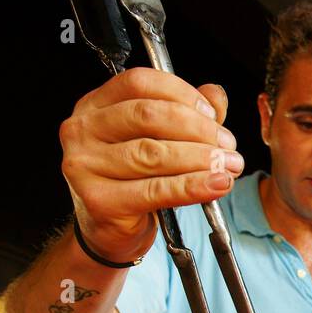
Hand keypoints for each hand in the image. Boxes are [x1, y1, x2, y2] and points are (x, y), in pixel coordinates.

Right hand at [58, 69, 242, 261]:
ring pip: (153, 153)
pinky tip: (216, 184)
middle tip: (228, 145)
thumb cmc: (131, 179)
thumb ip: (186, 113)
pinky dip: (192, 186)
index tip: (212, 114)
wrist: (109, 229)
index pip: (139, 83)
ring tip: (229, 166)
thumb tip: (215, 95)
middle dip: (198, 129)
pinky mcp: (99, 200)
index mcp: (94, 105)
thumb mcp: (158, 139)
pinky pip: (156, 190)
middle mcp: (82, 130)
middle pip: (148, 116)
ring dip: (201, 159)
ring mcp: (85, 166)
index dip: (181, 93)